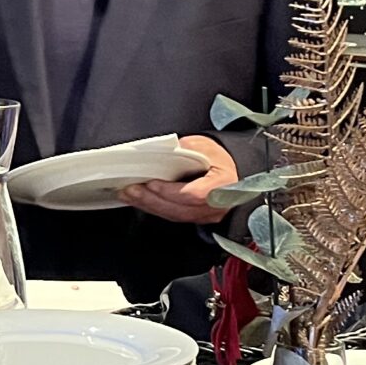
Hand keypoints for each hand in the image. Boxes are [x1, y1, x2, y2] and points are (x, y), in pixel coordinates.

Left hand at [119, 134, 238, 224]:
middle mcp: (216, 205)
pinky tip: (141, 201)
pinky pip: (174, 216)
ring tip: (129, 195)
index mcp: (223, 186)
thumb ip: (189, 148)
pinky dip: (155, 208)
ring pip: (174, 215)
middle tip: (130, 190)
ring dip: (149, 205)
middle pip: (179, 209)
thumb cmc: (223, 160)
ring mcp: (207, 215)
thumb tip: (166, 150)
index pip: (194, 195)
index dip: (170, 192)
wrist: (236, 174)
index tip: (151, 184)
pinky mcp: (196, 218)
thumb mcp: (209, 147)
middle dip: (151, 199)